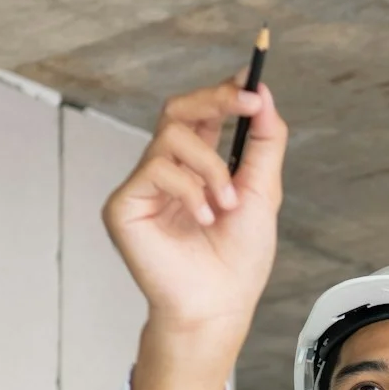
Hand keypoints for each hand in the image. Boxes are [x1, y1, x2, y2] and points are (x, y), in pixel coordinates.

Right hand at [103, 73, 287, 389]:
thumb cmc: (238, 261)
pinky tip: (203, 217)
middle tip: (248, 103)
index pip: (202, 114)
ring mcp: (143, 187)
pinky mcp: (124, 205)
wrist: (219, 307)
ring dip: (211, 166)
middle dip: (216, 101)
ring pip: (172, 137)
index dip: (223, 93)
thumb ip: (264, 144)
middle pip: (178, 109)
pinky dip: (188, 188)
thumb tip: (264, 95)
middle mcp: (166, 171)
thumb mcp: (262, 193)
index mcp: (197, 167)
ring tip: (227, 204)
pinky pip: (155, 169)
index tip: (251, 82)